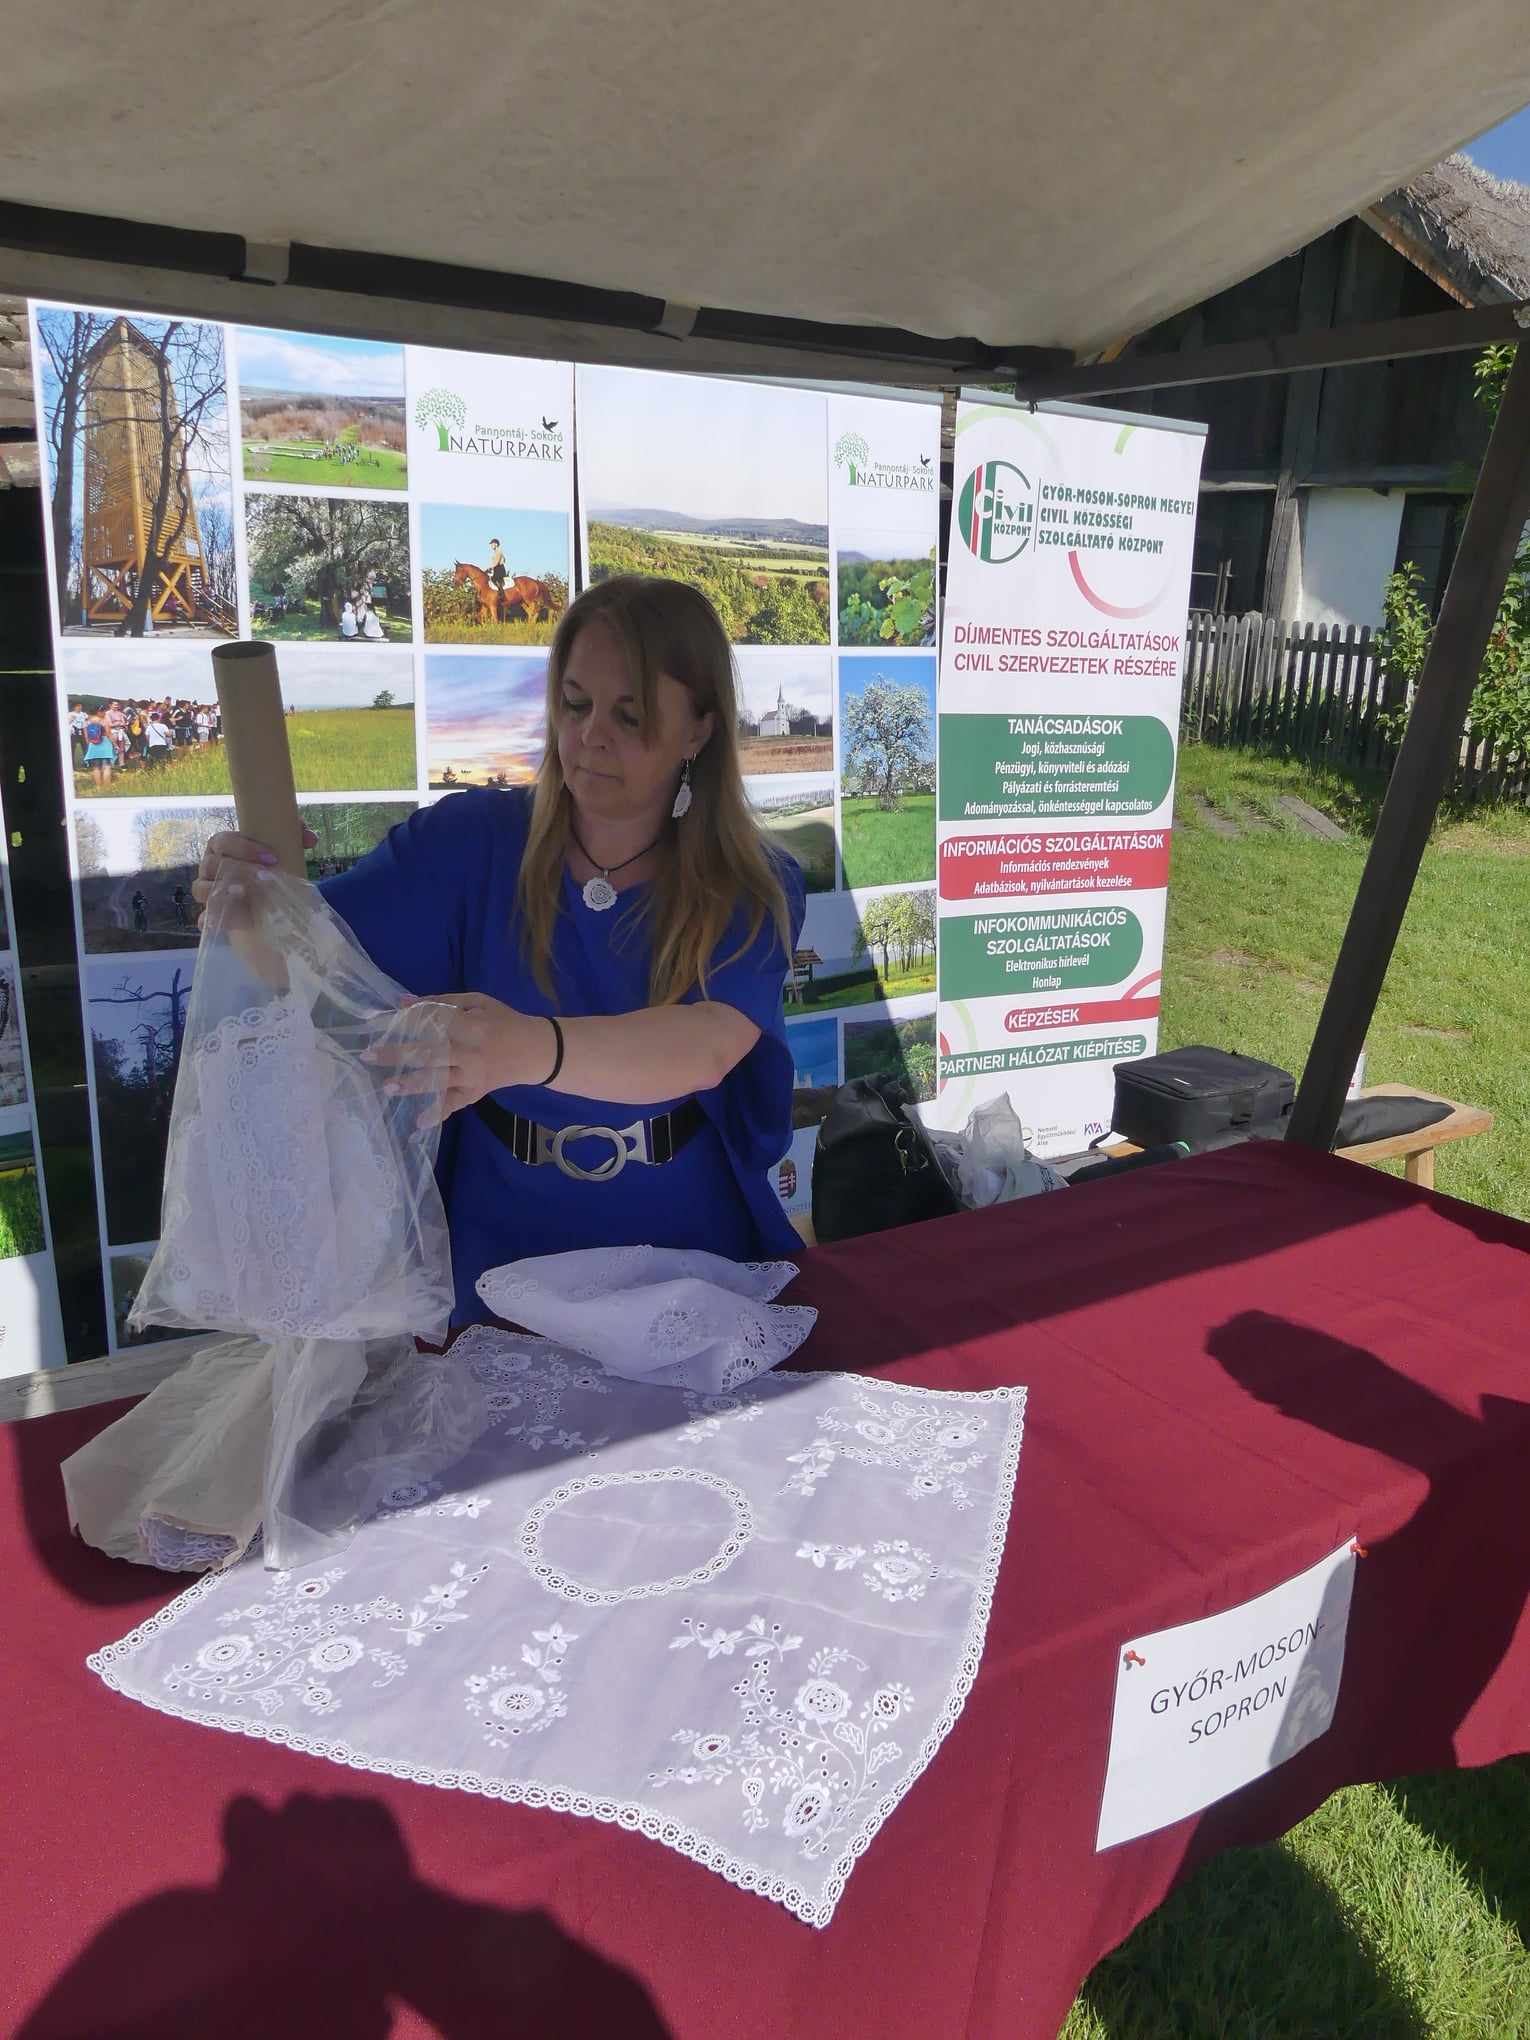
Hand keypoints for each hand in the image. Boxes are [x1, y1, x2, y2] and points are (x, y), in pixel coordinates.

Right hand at [191, 826, 319, 930]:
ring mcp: (207, 890)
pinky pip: (204, 917)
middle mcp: (210, 867)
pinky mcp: (212, 914)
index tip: (271, 857)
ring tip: (244, 894)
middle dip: (239, 868)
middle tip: (265, 876)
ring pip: (201, 888)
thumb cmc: (270, 866)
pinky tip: (221, 921)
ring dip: (221, 890)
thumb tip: (310, 839)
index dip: (244, 848)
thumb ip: (296, 837)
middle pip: (212, 863)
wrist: (270, 898)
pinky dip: (209, 919)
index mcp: (222, 846)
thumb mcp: (283, 849)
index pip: (223, 841)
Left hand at [365, 992, 551, 1129]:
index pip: (434, 1023)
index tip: (381, 1023)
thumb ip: (442, 1001)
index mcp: (472, 1025)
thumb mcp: (478, 1002)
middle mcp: (471, 1053)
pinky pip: (455, 1104)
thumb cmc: (504, 1021)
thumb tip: (403, 1002)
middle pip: (430, 1053)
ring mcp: (473, 1075)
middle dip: (398, 1054)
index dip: (408, 1021)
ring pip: (439, 1080)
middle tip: (369, 1055)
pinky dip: (438, 1113)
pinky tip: (419, 1123)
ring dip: (412, 1084)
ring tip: (387, 1087)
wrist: (537, 1051)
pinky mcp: (476, 1093)